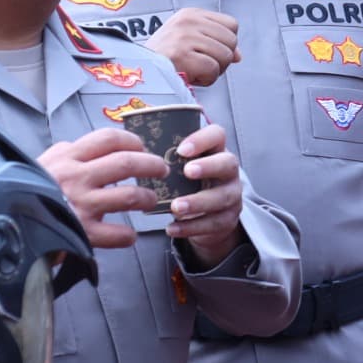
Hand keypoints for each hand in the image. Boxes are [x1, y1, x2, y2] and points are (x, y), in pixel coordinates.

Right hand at [37, 129, 172, 248]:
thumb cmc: (22, 191)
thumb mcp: (39, 164)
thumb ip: (62, 154)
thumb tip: (79, 145)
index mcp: (67, 157)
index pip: (109, 138)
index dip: (133, 141)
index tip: (143, 147)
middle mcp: (76, 177)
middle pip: (128, 163)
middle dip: (152, 165)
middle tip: (161, 170)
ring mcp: (80, 205)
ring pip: (131, 196)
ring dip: (147, 198)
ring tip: (150, 202)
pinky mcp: (81, 233)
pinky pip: (119, 234)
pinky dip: (129, 236)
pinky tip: (128, 235)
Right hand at [148, 8, 240, 87]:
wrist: (139, 72)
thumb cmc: (166, 59)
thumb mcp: (190, 43)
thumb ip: (216, 43)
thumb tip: (239, 55)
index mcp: (191, 14)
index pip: (232, 24)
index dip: (226, 42)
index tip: (208, 51)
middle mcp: (187, 21)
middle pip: (232, 41)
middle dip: (221, 59)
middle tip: (201, 64)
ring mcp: (183, 37)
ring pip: (225, 56)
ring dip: (214, 71)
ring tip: (194, 70)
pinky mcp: (181, 55)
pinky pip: (213, 70)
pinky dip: (206, 80)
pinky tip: (191, 77)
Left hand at [164, 122, 247, 262]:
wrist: (208, 214)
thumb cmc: (187, 184)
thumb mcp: (180, 168)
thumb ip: (166, 159)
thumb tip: (130, 151)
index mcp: (214, 151)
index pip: (217, 135)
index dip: (202, 139)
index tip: (181, 149)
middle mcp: (228, 171)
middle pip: (228, 163)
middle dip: (208, 167)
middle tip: (187, 172)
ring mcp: (232, 195)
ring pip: (222, 197)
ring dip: (198, 201)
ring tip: (176, 207)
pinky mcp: (228, 219)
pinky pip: (214, 223)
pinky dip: (192, 227)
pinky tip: (173, 227)